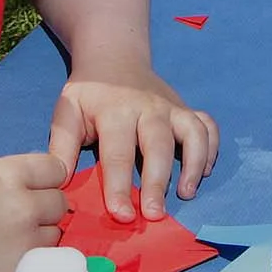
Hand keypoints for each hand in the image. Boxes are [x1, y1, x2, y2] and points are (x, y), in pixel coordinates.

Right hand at [0, 153, 66, 271]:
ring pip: (54, 234)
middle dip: (44, 205)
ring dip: (39, 234)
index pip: (55, 168)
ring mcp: (23, 243)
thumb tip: (20, 178)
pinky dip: (28, 258)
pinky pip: (38, 261)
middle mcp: (23, 206)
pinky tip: (5, 256)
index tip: (38, 183)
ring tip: (11, 237)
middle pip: (59, 202)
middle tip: (23, 212)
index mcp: (8, 175)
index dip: (46, 176)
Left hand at [46, 71, 219, 221]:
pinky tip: (205, 172)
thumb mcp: (67, 111)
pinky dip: (212, 149)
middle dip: (158, 182)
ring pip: (193, 133)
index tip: (122, 215)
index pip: (118, 154)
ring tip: (186, 193)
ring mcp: (172, 107)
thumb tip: (60, 183)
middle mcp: (149, 108)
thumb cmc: (89, 92)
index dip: (119, 187)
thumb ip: (63, 147)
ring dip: (194, 164)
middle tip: (155, 214)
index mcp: (116, 111)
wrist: (114, 56)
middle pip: (158, 146)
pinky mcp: (186, 109)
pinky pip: (208, 126)